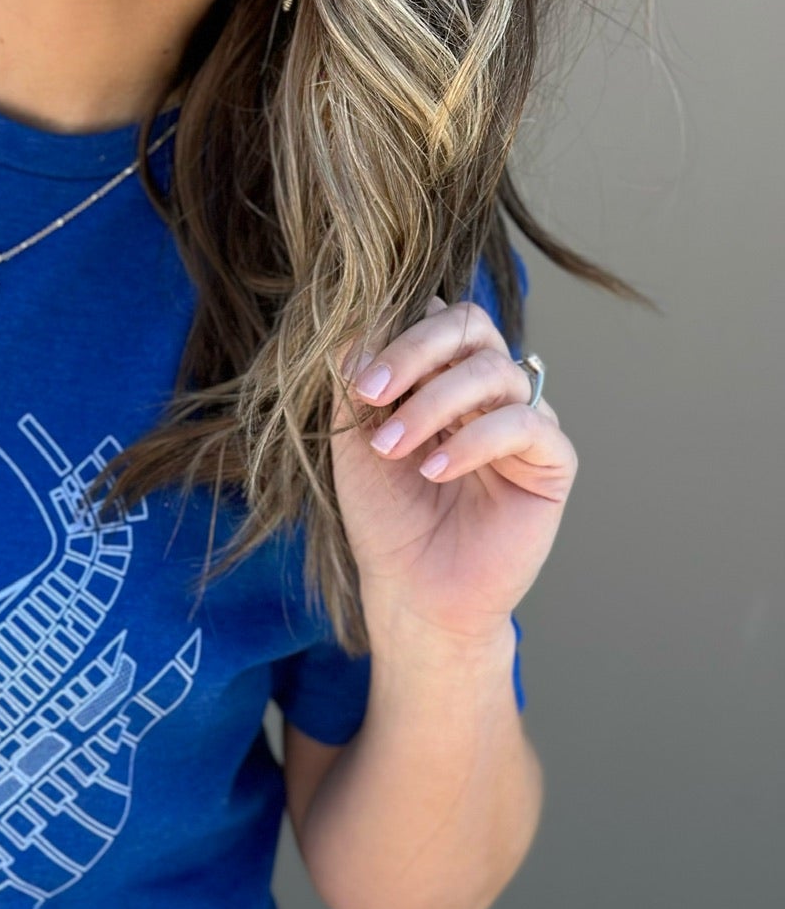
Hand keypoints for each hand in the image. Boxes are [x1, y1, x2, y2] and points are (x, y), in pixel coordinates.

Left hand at [333, 294, 576, 645]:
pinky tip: (435, 471)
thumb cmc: (385, 516)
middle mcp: (490, 389)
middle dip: (415, 352)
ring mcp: (525, 420)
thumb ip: (356, 378)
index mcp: (445, 375)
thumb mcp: (355, 438)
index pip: (438, 318)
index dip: (398, 333)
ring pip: (495, 372)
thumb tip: (357, 316)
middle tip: (369, 394)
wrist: (413, 592)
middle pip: (471, 328)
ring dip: (433, 403)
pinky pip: (527, 424)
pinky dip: (475, 440)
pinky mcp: (552, 462)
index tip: (356, 380)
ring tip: (391, 448)